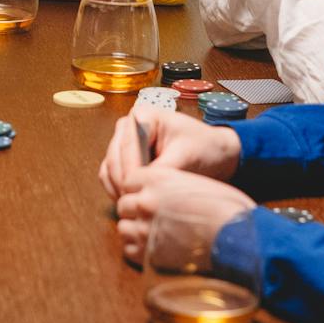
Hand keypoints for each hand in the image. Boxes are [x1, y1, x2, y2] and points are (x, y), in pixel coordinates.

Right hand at [98, 105, 241, 198]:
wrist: (215, 153)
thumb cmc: (204, 147)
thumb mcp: (186, 157)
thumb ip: (162, 170)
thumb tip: (141, 186)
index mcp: (142, 116)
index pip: (127, 148)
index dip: (130, 173)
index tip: (136, 194)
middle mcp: (127, 127)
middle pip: (114, 158)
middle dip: (122, 183)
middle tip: (134, 205)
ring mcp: (123, 143)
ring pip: (109, 169)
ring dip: (117, 188)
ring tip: (134, 206)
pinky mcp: (124, 159)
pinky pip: (111, 176)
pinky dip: (117, 190)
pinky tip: (133, 202)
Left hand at [112, 168, 254, 263]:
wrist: (237, 239)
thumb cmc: (225, 209)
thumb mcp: (196, 183)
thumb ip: (170, 184)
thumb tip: (156, 191)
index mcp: (158, 179)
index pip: (129, 179)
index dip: (137, 189)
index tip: (146, 195)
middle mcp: (146, 201)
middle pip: (123, 204)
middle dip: (134, 211)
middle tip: (151, 217)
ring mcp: (144, 229)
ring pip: (123, 227)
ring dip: (135, 230)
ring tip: (153, 234)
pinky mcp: (146, 254)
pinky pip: (128, 249)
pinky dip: (138, 249)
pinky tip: (154, 247)